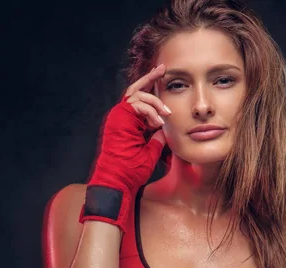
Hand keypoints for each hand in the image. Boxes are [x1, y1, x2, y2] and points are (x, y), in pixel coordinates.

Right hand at [79, 64, 171, 231]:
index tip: (165, 80)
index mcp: (129, 123)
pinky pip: (136, 103)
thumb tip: (167, 130)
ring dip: (155, 103)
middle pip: (136, 90)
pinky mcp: (118, 119)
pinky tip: (158, 122)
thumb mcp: (151, 151)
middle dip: (150, 78)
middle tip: (163, 69)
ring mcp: (118, 116)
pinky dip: (150, 110)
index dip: (153, 90)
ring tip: (166, 115)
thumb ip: (157, 138)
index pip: (141, 100)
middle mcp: (122, 117)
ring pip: (138, 95)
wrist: (119, 180)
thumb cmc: (132, 170)